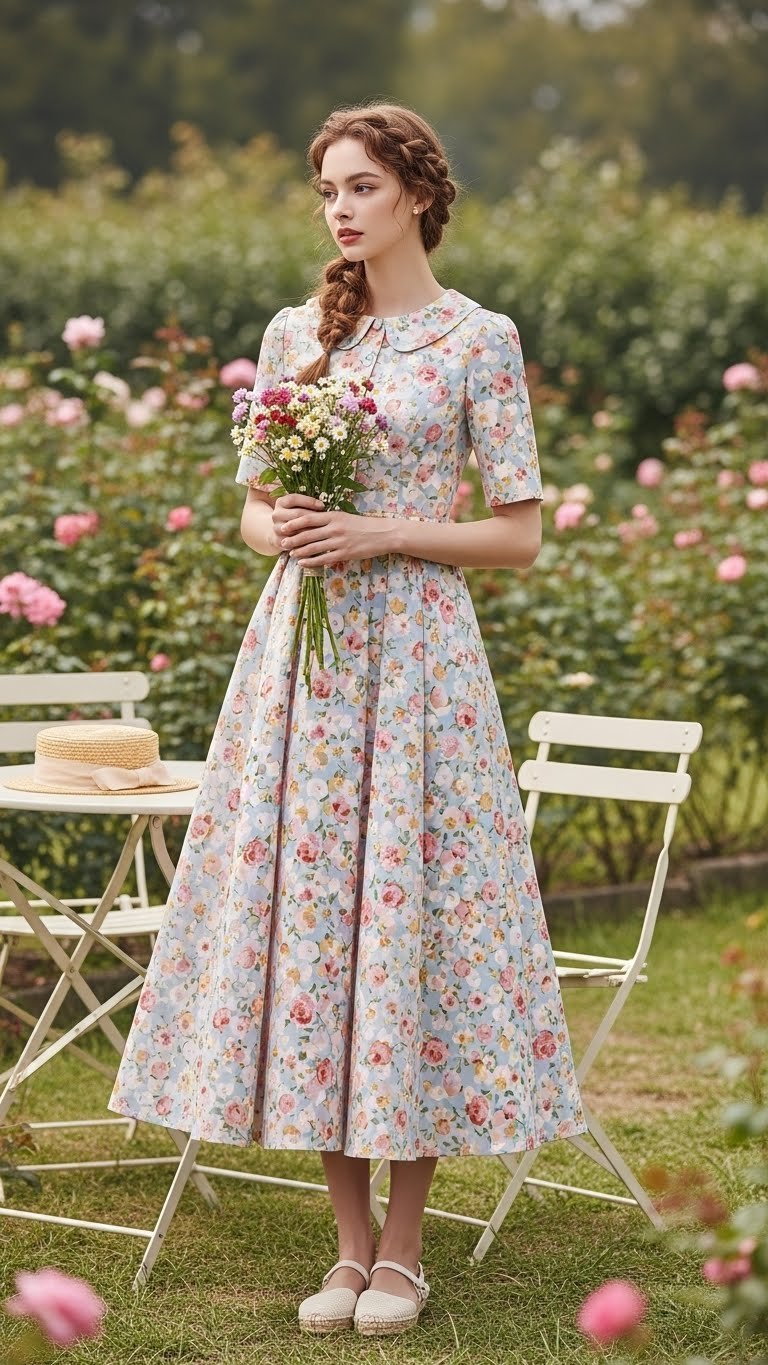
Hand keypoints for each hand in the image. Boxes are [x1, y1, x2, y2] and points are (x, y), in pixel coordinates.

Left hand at [275, 496, 395, 566]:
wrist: (383, 534)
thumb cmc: (364, 525)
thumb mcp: (345, 517)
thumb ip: (329, 519)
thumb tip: (312, 522)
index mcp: (334, 516)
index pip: (308, 518)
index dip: (294, 523)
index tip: (284, 527)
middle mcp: (334, 528)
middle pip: (307, 534)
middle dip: (292, 539)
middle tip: (282, 543)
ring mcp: (339, 541)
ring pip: (313, 547)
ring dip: (300, 551)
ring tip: (291, 554)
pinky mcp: (345, 553)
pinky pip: (323, 559)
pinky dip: (311, 562)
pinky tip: (303, 563)